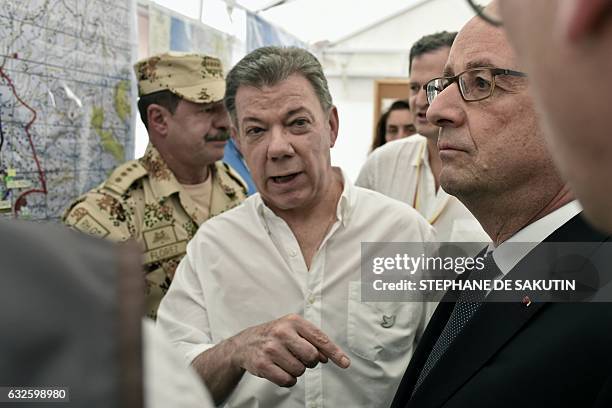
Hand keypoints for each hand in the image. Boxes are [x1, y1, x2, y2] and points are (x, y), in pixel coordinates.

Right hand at [231, 314, 350, 386]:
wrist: (244, 343)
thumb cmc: (273, 336)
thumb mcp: (292, 330)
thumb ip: (312, 340)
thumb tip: (328, 357)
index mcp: (293, 321)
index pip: (320, 338)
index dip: (335, 352)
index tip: (345, 363)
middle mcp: (282, 332)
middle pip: (312, 357)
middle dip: (309, 361)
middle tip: (299, 357)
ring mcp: (271, 349)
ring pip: (300, 370)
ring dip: (296, 370)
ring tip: (285, 361)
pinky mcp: (263, 365)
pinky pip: (287, 380)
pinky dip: (287, 379)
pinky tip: (279, 370)